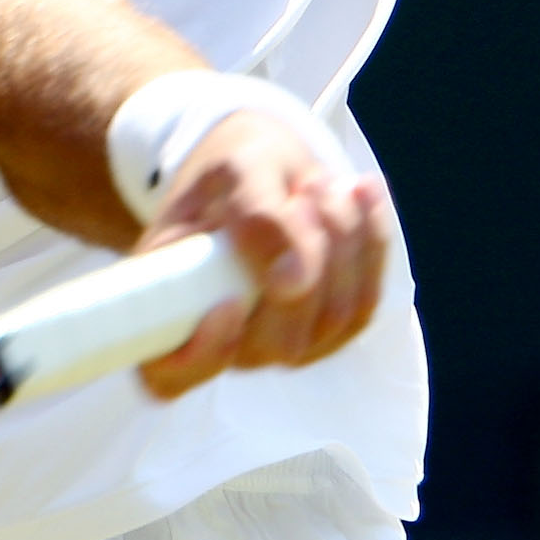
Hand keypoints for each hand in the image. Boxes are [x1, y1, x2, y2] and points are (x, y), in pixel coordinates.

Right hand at [133, 109, 389, 398]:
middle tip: (303, 191)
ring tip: (320, 182)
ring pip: (334, 318)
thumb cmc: (230, 169)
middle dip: (306, 260)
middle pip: (279, 343)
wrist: (262, 165)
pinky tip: (360, 195)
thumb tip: (291, 277)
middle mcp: (222, 340)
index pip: (168, 374)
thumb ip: (254, 214)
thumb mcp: (234, 168)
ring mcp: (277, 342)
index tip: (229, 301)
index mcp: (168, 304)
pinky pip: (365, 303)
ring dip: (342, 241)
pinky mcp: (328, 330)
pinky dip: (371, 244)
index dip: (201, 355)